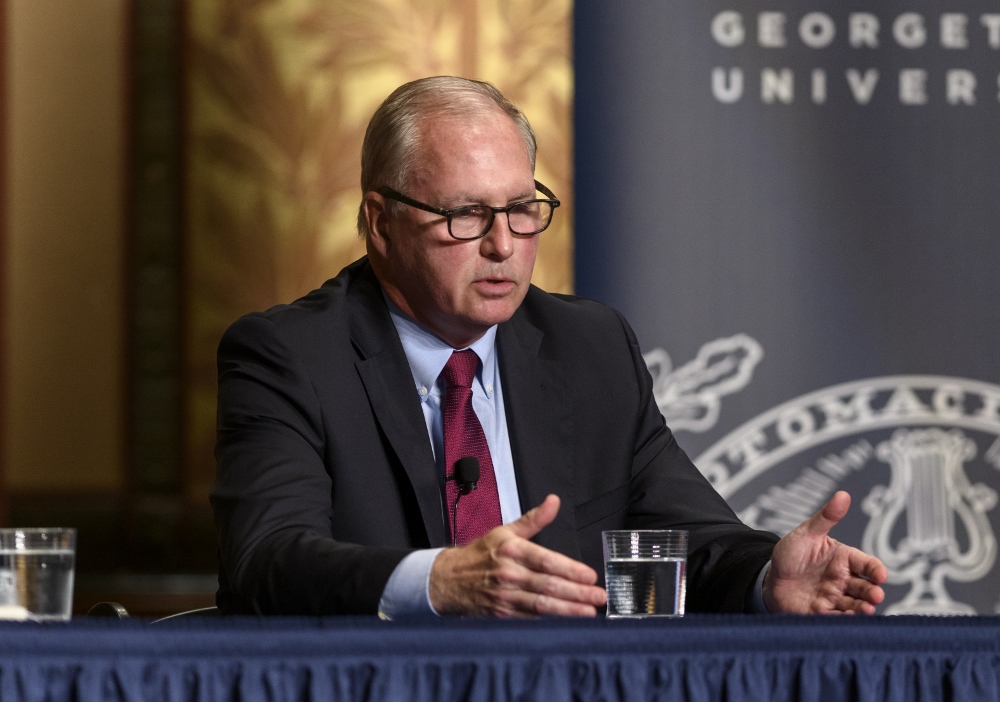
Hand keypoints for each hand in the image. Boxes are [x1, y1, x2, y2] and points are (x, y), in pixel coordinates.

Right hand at [429, 494, 607, 616]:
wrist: (449, 579)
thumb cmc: (481, 554)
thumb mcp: (506, 531)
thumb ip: (534, 519)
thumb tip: (554, 501)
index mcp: (512, 550)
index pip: (546, 561)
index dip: (570, 569)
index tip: (590, 575)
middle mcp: (509, 574)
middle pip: (548, 585)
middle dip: (576, 592)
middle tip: (599, 596)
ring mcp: (505, 597)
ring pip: (541, 605)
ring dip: (568, 610)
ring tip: (589, 612)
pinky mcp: (502, 615)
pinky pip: (530, 620)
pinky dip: (549, 622)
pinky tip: (566, 623)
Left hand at [763, 491, 887, 613]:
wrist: (768, 577)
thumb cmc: (790, 554)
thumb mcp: (806, 533)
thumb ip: (825, 517)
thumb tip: (843, 495)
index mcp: (844, 559)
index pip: (867, 564)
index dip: (876, 570)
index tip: (880, 575)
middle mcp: (843, 580)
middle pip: (865, 588)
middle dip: (873, 593)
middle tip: (875, 596)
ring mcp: (833, 598)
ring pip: (854, 606)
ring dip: (862, 609)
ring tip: (865, 610)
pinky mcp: (821, 613)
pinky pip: (836, 619)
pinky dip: (843, 621)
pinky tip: (846, 620)